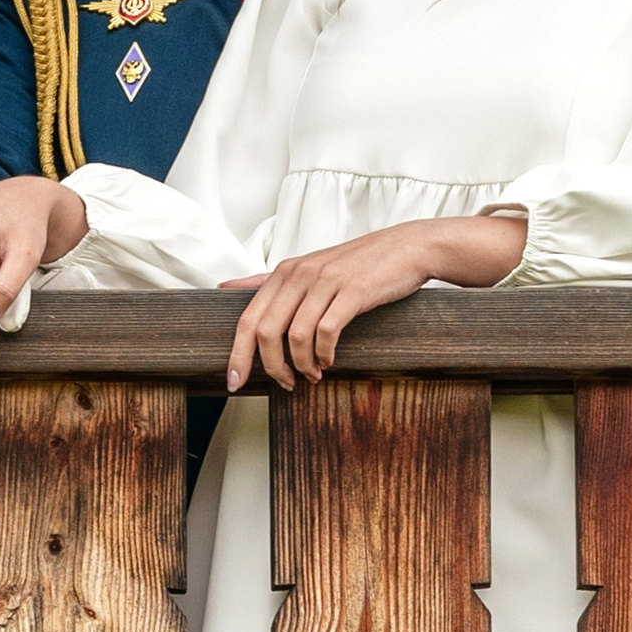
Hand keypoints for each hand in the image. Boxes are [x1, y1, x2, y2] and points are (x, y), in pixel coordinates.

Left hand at [222, 212, 526, 392]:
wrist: (406, 248)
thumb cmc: (356, 264)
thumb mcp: (308, 267)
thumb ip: (267, 280)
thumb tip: (224, 287)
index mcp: (283, 272)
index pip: (246, 319)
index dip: (237, 355)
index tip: (233, 383)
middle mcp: (298, 274)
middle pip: (265, 331)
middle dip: (271, 367)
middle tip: (286, 384)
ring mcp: (325, 282)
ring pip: (295, 336)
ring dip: (301, 365)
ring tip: (313, 375)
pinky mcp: (352, 291)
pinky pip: (326, 332)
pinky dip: (324, 354)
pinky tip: (330, 361)